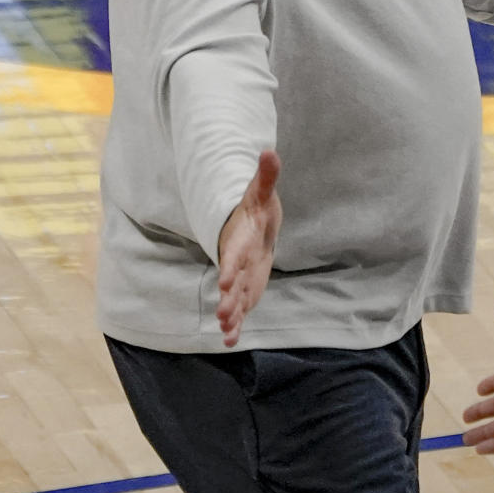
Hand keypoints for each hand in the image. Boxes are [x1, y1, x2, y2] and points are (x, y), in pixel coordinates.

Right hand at [216, 150, 281, 347]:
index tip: (224, 281)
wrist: (250, 224)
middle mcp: (235, 260)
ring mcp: (239, 276)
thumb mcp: (261, 191)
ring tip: (226, 329)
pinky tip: (231, 341)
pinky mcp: (244, 288)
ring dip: (230, 313)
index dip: (229, 266)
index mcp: (239, 239)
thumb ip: (266, 175)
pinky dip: (235, 323)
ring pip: (234, 298)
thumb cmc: (255, 207)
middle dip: (228, 297)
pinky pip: (240, 307)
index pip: (233, 254)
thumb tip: (270, 151)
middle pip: (231, 280)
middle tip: (223, 313)